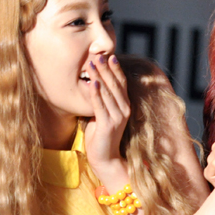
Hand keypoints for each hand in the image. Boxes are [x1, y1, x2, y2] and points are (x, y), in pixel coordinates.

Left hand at [83, 54, 130, 177]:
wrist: (106, 159)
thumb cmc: (100, 138)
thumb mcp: (101, 115)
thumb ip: (100, 102)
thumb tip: (91, 85)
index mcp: (124, 106)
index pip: (121, 83)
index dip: (116, 69)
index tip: (109, 55)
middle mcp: (124, 110)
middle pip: (115, 84)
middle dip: (106, 68)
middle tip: (98, 54)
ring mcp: (117, 117)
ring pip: (108, 92)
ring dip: (99, 76)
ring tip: (90, 63)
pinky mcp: (108, 125)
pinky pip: (101, 106)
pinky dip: (96, 93)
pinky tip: (92, 83)